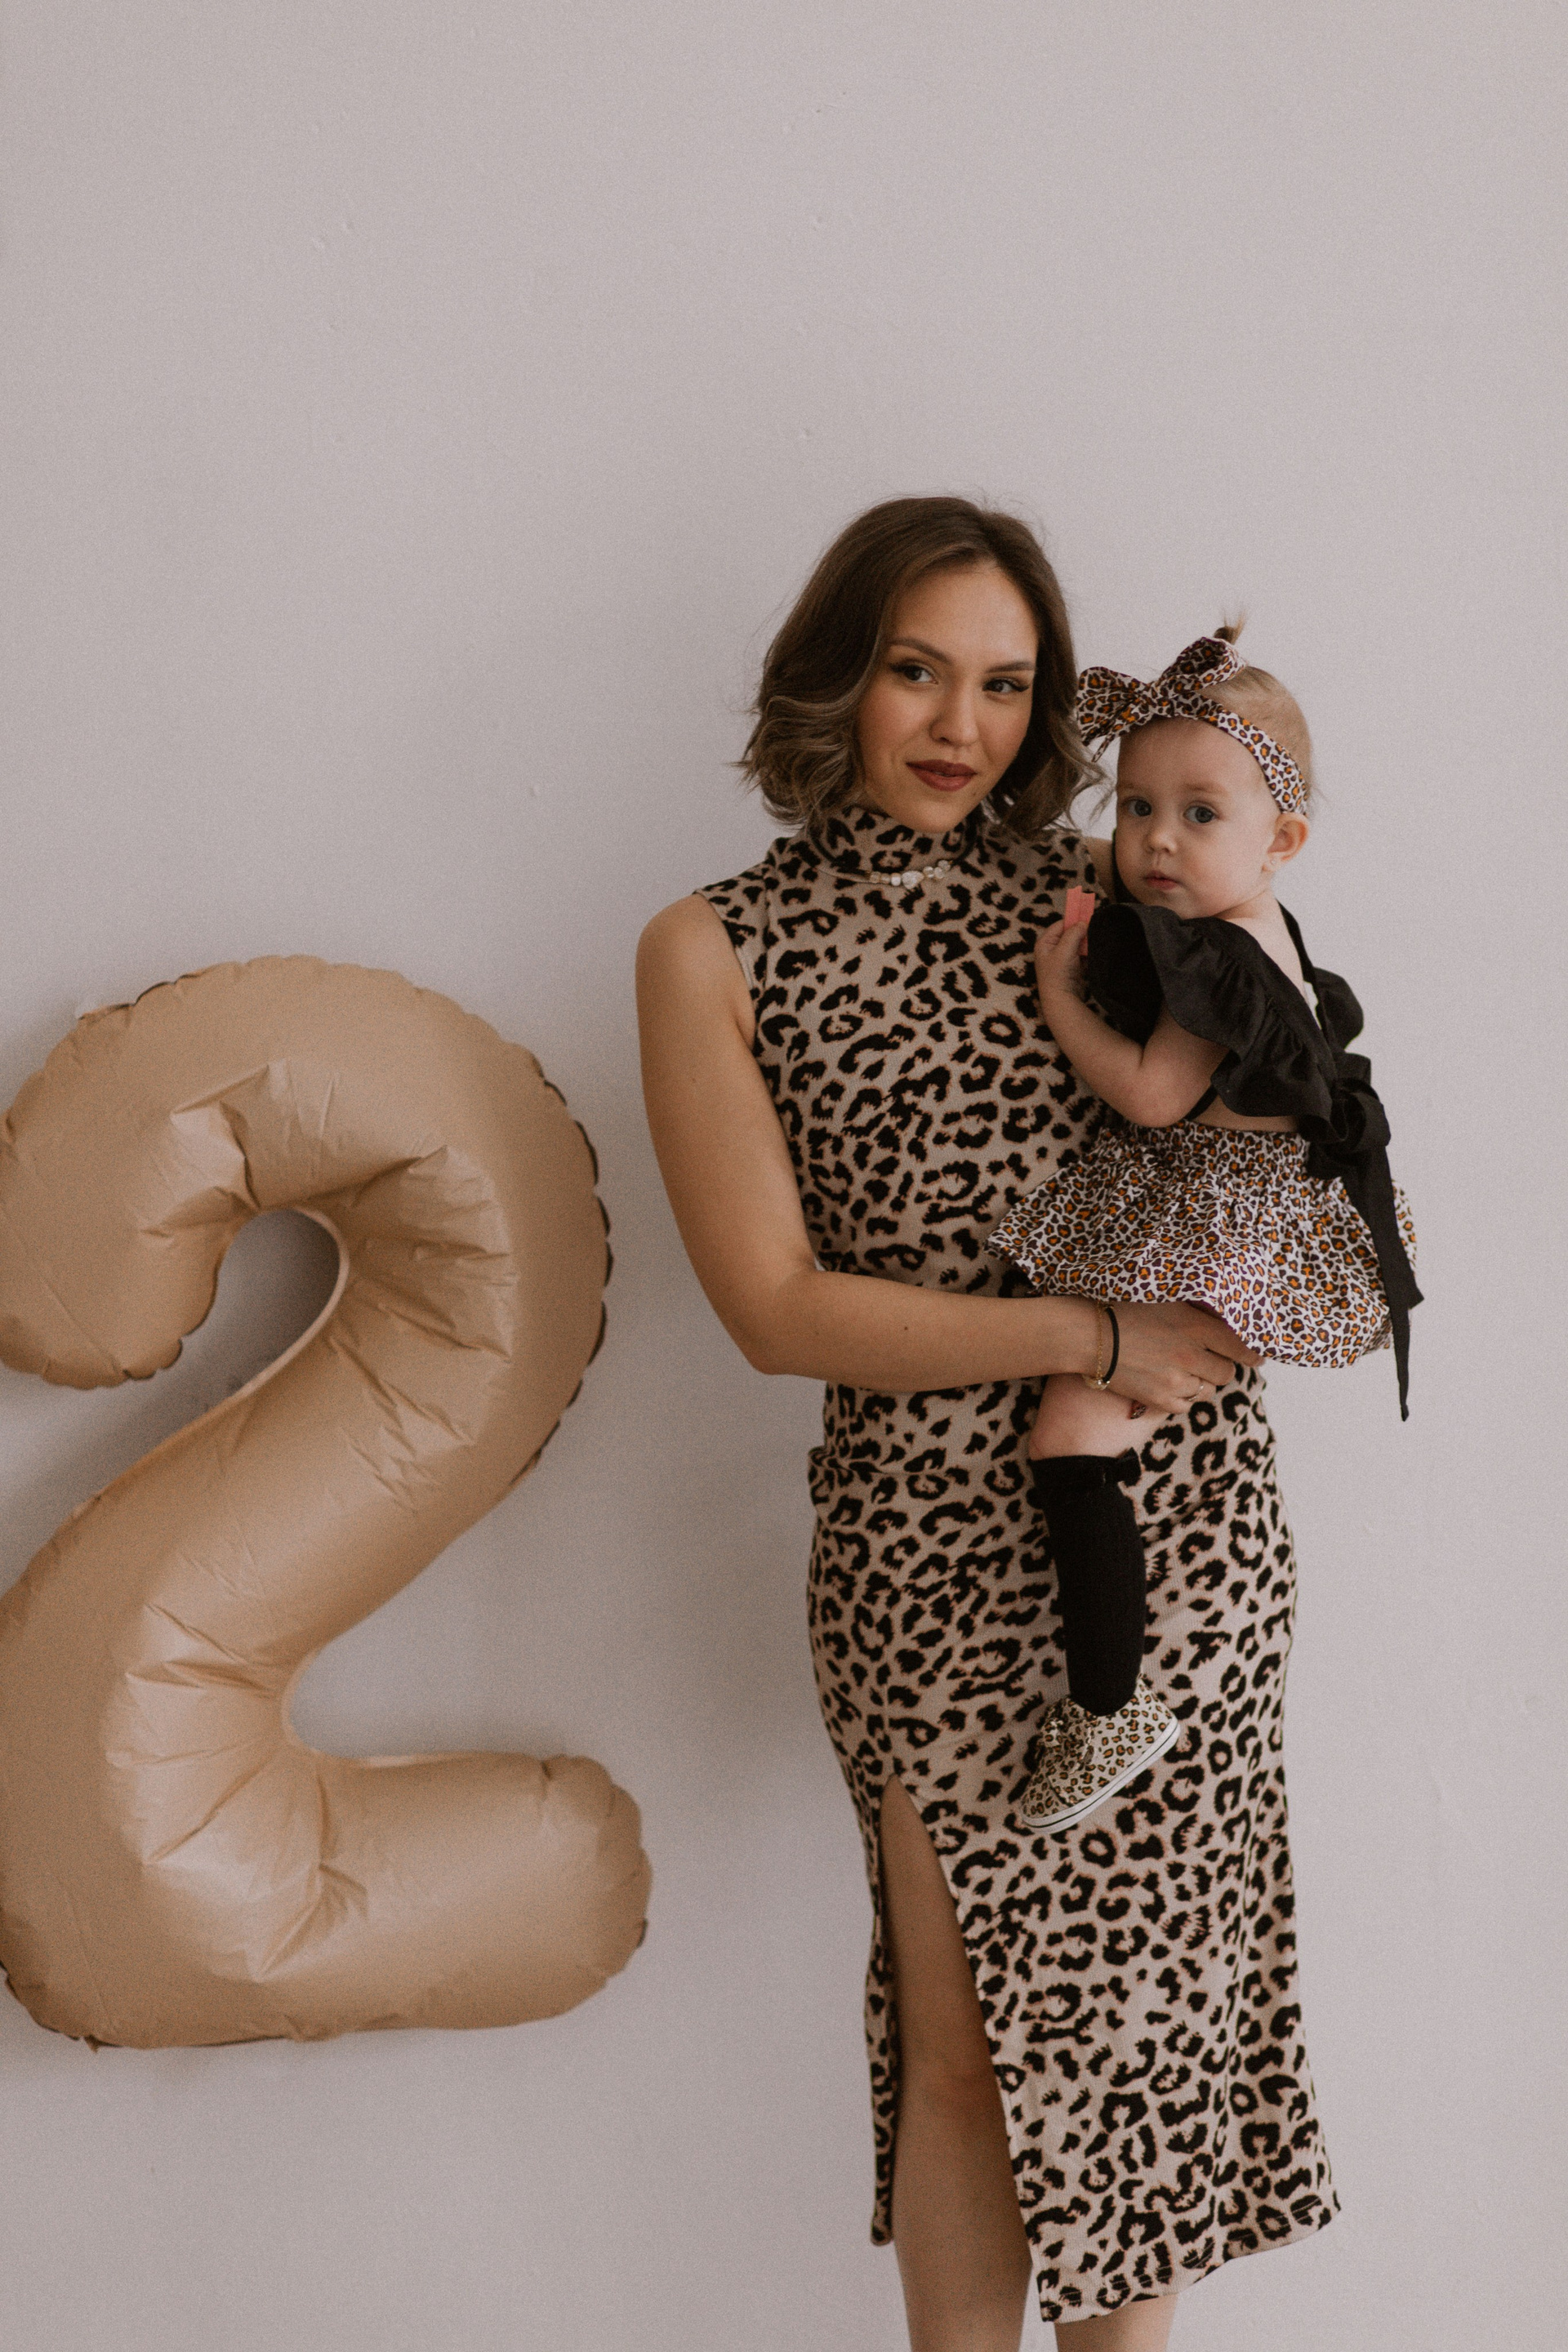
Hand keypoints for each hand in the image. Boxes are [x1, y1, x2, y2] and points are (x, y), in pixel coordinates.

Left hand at [1034, 917, 1088, 1010]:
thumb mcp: (1065, 949)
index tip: (1087, 917)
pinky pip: (1081, 955)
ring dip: (1085, 944)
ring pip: (1077, 944)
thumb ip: (1074, 933)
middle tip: (1092, 931)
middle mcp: (1051, 949)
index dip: (1073, 920)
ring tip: (1091, 945)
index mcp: (1044, 943)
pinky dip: (1087, 954)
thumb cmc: (1058, 975)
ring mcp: (1062, 958)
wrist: (1061, 1000)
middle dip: (1081, 933)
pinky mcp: (1071, 967)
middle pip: (1069, 933)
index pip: (1060, 924)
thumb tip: (1082, 923)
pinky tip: (1092, 955)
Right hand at [1106, 1300, 1261, 1413]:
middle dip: (1220, 1367)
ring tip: (1182, 1372)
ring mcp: (1176, 1381)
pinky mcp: (1160, 1400)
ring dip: (1200, 1383)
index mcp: (1195, 1327)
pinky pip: (1186, 1406)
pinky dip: (1181, 1397)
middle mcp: (1191, 1355)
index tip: (1257, 1358)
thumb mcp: (1166, 1301)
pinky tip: (1168, 1385)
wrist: (1090, 1336)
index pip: (1238, 1345)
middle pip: (1226, 1373)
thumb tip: (1220, 1320)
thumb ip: (1195, 1312)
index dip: (1251, 1354)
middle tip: (1209, 1362)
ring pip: (1207, 1391)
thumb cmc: (1124, 1310)